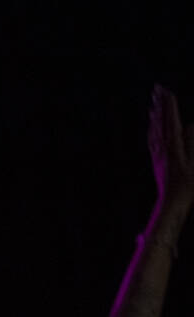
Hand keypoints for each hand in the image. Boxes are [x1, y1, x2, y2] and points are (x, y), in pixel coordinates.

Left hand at [149, 85, 193, 202]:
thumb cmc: (187, 185)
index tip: (167, 91)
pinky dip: (153, 128)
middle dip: (160, 104)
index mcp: (173, 146)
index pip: (171, 120)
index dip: (169, 105)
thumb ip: (193, 143)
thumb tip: (190, 125)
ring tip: (154, 101)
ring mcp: (157, 154)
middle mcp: (162, 148)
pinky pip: (152, 139)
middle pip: (160, 121)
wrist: (172, 203)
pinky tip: (152, 125)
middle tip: (157, 88)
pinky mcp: (157, 160)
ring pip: (154, 129)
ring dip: (155, 114)